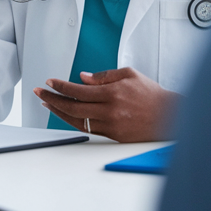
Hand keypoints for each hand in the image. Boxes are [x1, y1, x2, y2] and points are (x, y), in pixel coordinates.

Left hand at [33, 67, 178, 142]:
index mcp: (112, 93)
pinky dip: (73, 122)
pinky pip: (87, 129)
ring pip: (77, 120)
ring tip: (47, 104)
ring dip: (59, 112)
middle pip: (72, 107)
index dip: (61, 86)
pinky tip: (65, 115)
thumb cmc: (152, 94)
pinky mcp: (113, 135)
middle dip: (52, 99)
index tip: (50, 82)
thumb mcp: (129, 75)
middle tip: (39, 93)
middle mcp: (109, 111)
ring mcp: (110, 125)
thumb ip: (103, 76)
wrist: (171, 117)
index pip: (78, 90)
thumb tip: (82, 78)